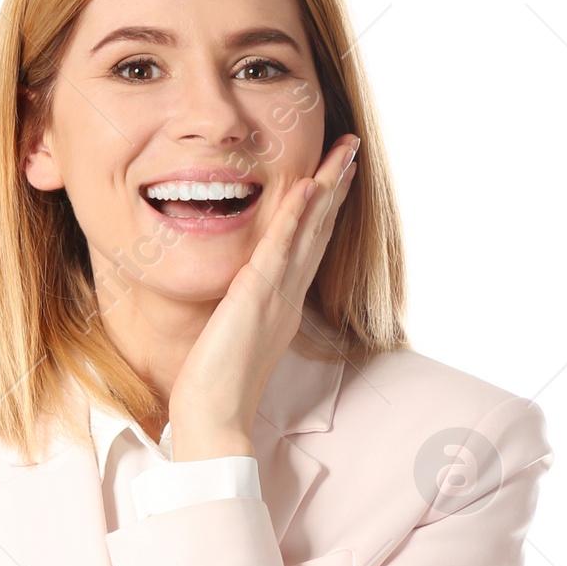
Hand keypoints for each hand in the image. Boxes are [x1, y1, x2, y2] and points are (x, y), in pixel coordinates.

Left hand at [166, 134, 358, 461]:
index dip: (325, 209)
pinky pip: (280, 247)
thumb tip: (240, 298)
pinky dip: (296, 215)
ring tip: (344, 151)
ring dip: (328, 187)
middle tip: (351, 149)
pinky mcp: (257, 296)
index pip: (309, 247)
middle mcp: (288, 296)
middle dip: (337, 187)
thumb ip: (244, 312)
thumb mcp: (235, 336)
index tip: (335, 177)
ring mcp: (277, 295)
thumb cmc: (216, 386)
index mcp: (284, 305)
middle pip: (320, 231)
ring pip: (310, 231)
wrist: (214, 416)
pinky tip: (307, 185)